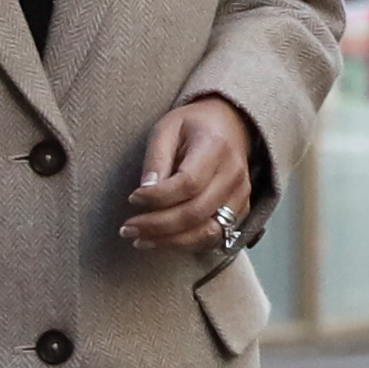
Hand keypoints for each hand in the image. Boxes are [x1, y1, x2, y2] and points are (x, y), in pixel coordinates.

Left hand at [123, 94, 256, 252]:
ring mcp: (240, 194)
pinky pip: (215, 236)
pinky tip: (163, 240)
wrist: (230, 124)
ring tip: (140, 240)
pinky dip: (186, 243)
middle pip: (196, 212)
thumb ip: (156, 159)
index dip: (158, 197)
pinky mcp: (241, 209)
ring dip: (171, 241)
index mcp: (215, 147)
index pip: (189, 183)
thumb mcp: (167, 128)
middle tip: (127, 229)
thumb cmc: (193, 126)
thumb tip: (145, 191)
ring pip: (208, 231)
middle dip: (157, 226)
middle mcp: (233, 173)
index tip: (132, 198)